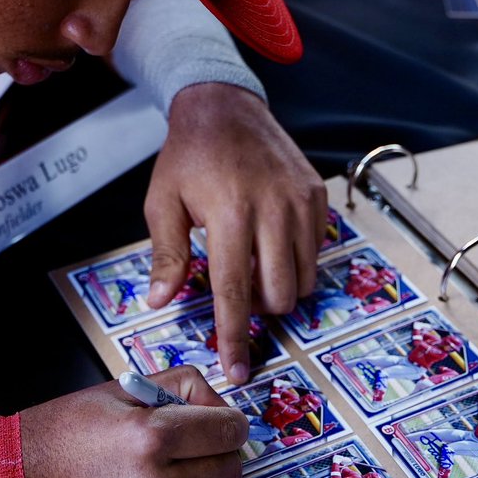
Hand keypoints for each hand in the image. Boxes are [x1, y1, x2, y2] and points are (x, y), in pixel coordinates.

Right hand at [20, 366, 246, 477]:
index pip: (226, 430)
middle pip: (229, 471)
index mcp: (150, 437)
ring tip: (167, 471)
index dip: (229, 421)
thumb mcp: (118, 390)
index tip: (226, 422)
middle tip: (199, 444)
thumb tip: (217, 404)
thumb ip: (176, 388)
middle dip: (219, 453)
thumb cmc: (61, 434)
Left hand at [144, 84, 326, 384]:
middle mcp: (272, 208)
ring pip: (304, 280)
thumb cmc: (187, 156)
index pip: (234, 291)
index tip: (237, 370)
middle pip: (278, 294)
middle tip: (235, 292)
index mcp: (229, 212)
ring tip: (251, 266)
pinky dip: (295, 262)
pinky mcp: (317, 194)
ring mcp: (301, 200)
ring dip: (278, 289)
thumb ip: (167, 255)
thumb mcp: (163, 201)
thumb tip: (160, 301)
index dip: (234, 336)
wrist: (224, 106)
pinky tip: (269, 243)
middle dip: (258, 309)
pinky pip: (316, 252)